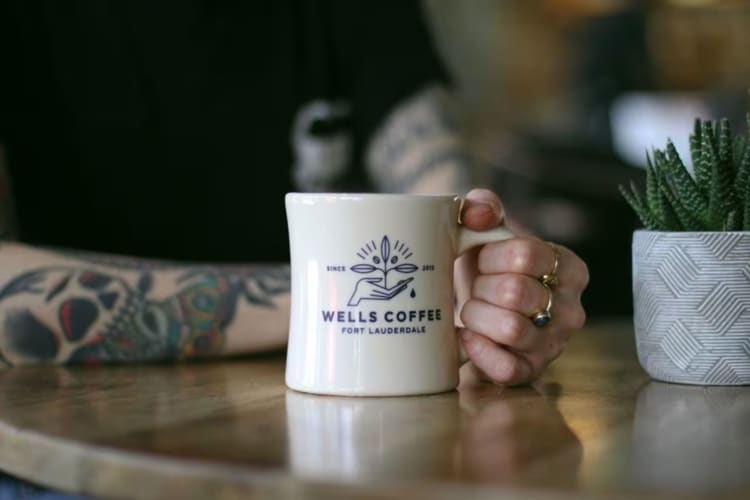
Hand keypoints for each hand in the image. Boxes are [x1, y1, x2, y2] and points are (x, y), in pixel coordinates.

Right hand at [347, 277, 413, 305]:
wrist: (355, 297)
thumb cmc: (359, 288)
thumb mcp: (364, 280)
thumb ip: (373, 279)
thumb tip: (382, 278)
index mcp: (378, 293)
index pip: (392, 292)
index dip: (399, 288)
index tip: (405, 282)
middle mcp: (381, 296)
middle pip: (395, 293)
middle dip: (402, 286)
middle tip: (409, 279)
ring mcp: (382, 297)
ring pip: (394, 294)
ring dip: (400, 288)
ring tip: (405, 281)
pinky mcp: (381, 296)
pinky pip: (391, 294)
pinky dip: (396, 290)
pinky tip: (399, 285)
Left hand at [455, 189, 588, 385]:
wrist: (475, 305)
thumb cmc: (486, 267)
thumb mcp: (486, 229)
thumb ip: (482, 206)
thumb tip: (480, 213)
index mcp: (570, 268)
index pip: (527, 254)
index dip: (491, 256)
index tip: (482, 259)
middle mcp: (572, 309)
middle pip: (517, 292)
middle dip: (482, 287)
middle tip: (477, 288)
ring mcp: (555, 344)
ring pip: (510, 329)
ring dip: (477, 316)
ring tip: (474, 310)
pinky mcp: (531, 371)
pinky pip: (506, 368)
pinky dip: (478, 351)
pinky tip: (468, 336)